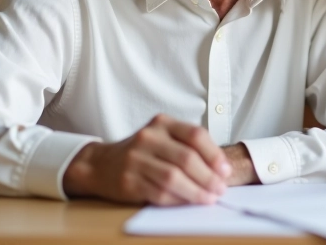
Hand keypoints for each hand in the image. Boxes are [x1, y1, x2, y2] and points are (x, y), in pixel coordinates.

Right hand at [63, 114, 230, 205]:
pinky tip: (188, 202)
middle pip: (186, 158)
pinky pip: (159, 193)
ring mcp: (135, 159)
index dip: (214, 154)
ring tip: (209, 198)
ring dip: (196, 191)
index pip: (195, 135)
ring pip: (173, 178)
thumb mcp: (162, 138)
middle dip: (208, 176)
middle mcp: (148, 138)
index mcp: (162, 123)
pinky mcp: (128, 180)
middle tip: (220, 188)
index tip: (225, 170)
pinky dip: (177, 200)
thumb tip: (221, 168)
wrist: (100, 164)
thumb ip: (187, 146)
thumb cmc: (142, 152)